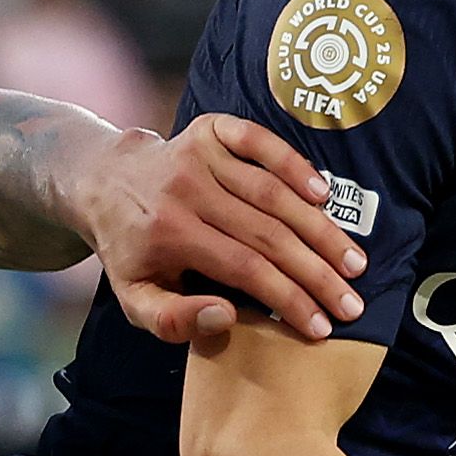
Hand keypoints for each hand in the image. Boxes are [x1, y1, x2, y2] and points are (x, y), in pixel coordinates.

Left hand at [86, 114, 363, 351]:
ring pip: (273, 193)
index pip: (245, 269)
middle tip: (351, 301)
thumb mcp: (134, 297)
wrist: (102, 182)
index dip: (288, 298)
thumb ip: (173, 319)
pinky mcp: (211, 129)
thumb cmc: (129, 250)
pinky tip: (323, 195)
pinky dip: (294, 164)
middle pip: (267, 234)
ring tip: (353, 262)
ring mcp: (200, 154)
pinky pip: (259, 141)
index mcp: (169, 234)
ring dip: (319, 229)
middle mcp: (187, 190)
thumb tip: (227, 317)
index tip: (320, 326)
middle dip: (316, 272)